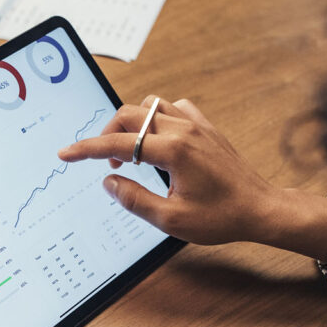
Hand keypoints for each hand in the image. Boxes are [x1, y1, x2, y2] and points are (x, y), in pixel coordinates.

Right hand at [58, 96, 326, 259]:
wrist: (261, 209)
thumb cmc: (221, 217)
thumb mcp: (172, 219)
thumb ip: (135, 199)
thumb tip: (110, 181)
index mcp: (174, 150)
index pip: (118, 143)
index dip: (87, 149)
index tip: (66, 153)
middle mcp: (184, 129)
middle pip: (130, 114)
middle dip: (108, 134)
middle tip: (105, 161)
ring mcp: (197, 124)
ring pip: (150, 106)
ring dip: (133, 124)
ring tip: (131, 152)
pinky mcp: (207, 127)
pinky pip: (174, 108)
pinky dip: (158, 118)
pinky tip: (158, 141)